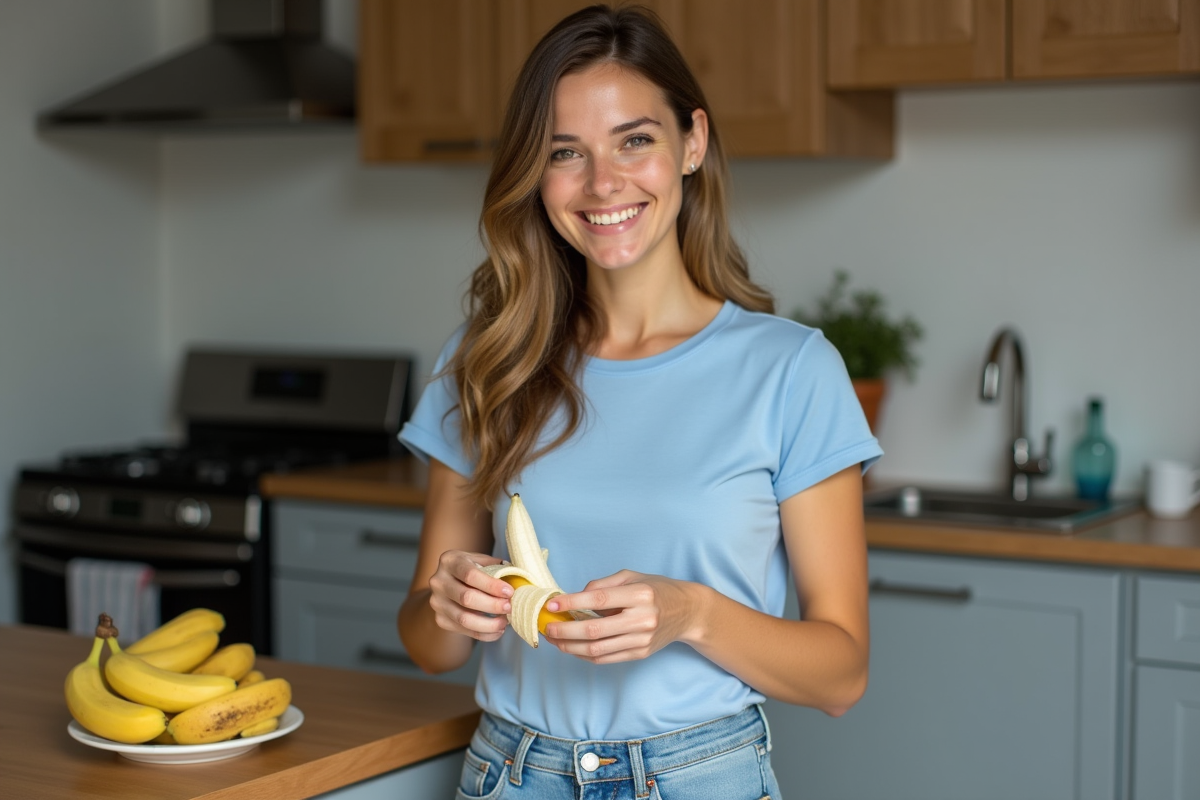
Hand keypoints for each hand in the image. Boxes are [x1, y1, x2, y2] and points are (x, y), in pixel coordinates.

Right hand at [426, 550, 513, 641]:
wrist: (448, 583)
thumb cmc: (471, 569)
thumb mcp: (481, 561)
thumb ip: (497, 567)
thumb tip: (519, 579)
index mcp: (450, 561)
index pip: (470, 575)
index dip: (491, 585)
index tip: (510, 592)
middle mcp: (438, 581)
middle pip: (466, 598)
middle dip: (492, 605)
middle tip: (509, 607)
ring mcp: (437, 602)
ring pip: (464, 618)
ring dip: (489, 624)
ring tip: (505, 622)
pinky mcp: (440, 619)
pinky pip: (464, 631)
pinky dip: (484, 634)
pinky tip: (497, 631)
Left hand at [542, 570, 706, 663]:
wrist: (688, 611)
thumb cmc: (656, 590)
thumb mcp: (631, 577)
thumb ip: (602, 585)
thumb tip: (574, 597)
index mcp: (640, 595)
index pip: (599, 600)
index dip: (572, 603)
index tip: (552, 605)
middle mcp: (642, 619)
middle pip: (595, 630)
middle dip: (565, 630)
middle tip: (547, 627)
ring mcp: (642, 640)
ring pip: (598, 649)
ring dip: (570, 646)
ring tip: (554, 639)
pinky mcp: (640, 653)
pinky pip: (606, 658)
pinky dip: (584, 655)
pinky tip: (571, 647)